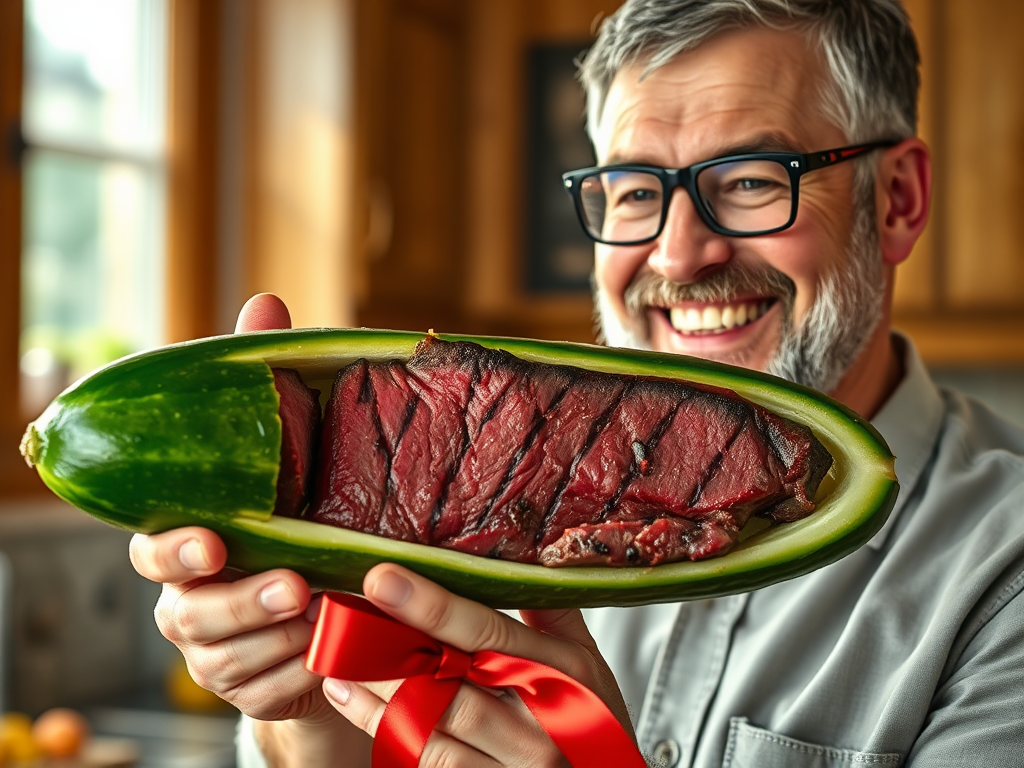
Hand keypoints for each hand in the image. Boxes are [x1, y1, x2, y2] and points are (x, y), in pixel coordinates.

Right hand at [129, 294, 370, 765]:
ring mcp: (218, 650)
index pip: (155, 548)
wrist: (320, 605)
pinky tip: (334, 651)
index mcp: (188, 543)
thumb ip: (269, 384)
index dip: (176, 548)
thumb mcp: (287, 453)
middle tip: (292, 584)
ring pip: (232, 656)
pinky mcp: (253, 688)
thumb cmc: (292, 519)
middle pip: (191, 611)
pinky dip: (302, 671)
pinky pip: (270, 689)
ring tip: (327, 615)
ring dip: (280, 638)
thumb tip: (266, 302)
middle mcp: (191, 599)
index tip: (212, 541)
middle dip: (240, 600)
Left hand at [321, 563, 634, 767]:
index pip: (485, 634)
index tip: (381, 578)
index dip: (430, 606)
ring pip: (427, 726)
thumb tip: (513, 555)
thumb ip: (549, 611)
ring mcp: (511, 765)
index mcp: (561, 673)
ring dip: (373, 692)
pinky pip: (425, 761)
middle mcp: (537, 724)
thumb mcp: (587, 659)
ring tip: (332, 658)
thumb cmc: (595, 717)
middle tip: (340, 618)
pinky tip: (350, 698)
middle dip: (386, 650)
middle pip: (446, 682)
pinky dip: (381, 728)